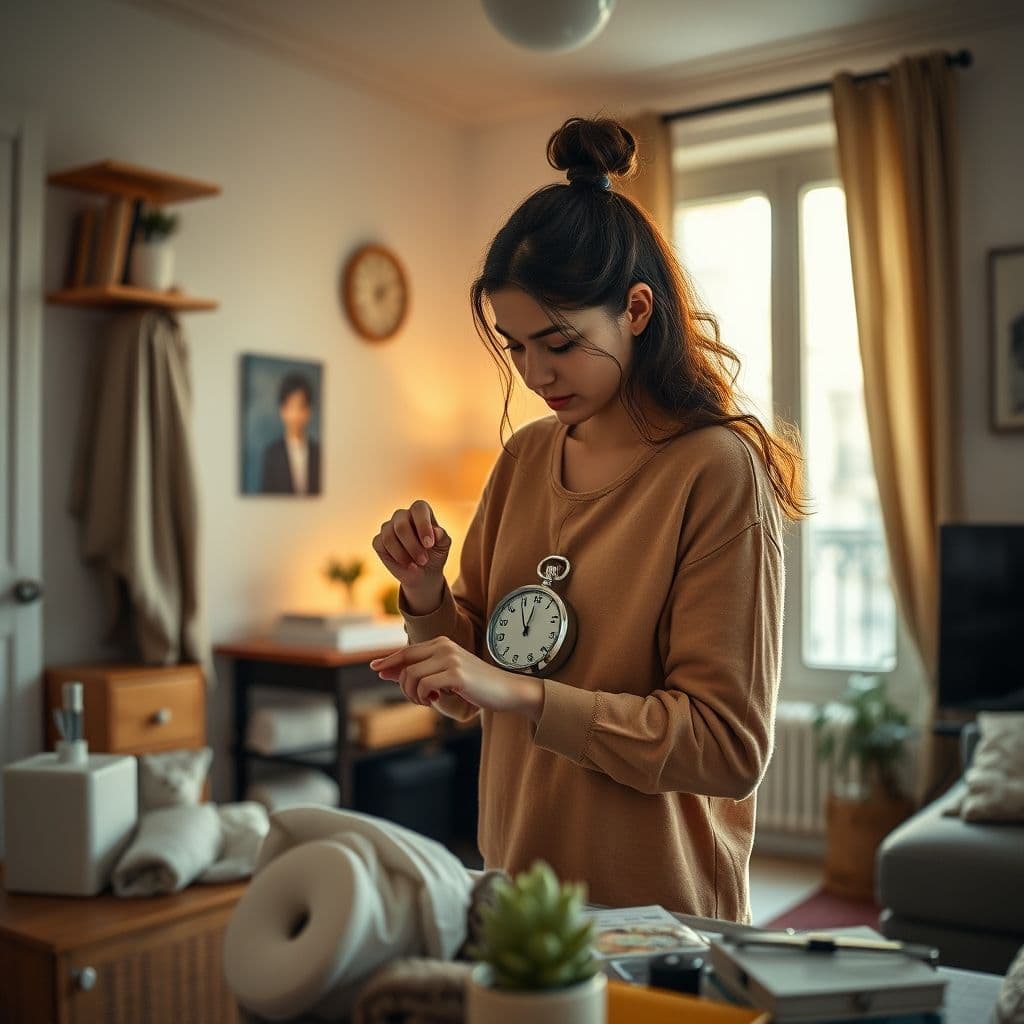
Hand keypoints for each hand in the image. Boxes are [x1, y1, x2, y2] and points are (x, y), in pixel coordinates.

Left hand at [370, 637, 544, 721]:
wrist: (506, 690)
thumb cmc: (476, 684)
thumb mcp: (446, 675)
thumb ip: (420, 671)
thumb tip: (385, 671)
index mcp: (441, 642)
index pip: (407, 651)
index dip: (389, 661)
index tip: (375, 668)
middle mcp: (444, 646)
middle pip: (405, 663)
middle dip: (401, 684)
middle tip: (417, 699)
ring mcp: (450, 659)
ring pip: (411, 676)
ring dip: (414, 694)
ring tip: (429, 700)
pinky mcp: (456, 674)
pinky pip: (424, 686)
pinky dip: (425, 697)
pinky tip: (438, 699)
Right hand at [372, 500, 451, 602]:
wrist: (425, 572)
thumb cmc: (435, 554)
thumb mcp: (443, 546)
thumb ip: (442, 537)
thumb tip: (437, 532)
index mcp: (420, 511)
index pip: (418, 508)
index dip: (423, 525)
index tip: (429, 544)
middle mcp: (402, 515)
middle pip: (401, 525)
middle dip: (413, 546)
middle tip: (424, 560)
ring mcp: (388, 527)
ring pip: (389, 537)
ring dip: (403, 554)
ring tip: (416, 564)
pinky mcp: (379, 541)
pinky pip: (381, 545)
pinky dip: (395, 557)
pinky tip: (407, 565)